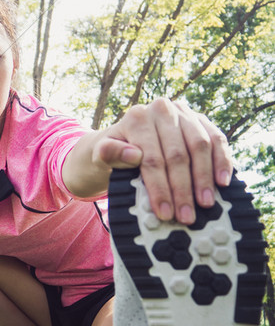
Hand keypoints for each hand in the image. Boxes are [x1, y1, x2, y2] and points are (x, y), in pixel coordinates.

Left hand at [93, 98, 232, 224]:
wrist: (126, 139)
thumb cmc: (114, 152)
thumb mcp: (101, 155)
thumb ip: (110, 153)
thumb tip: (133, 155)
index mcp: (137, 117)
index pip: (152, 158)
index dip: (160, 188)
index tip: (165, 212)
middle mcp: (162, 110)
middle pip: (178, 154)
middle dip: (183, 189)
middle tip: (186, 216)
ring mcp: (184, 113)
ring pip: (201, 146)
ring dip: (204, 179)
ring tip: (205, 204)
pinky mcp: (201, 120)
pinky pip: (217, 139)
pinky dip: (222, 161)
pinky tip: (222, 182)